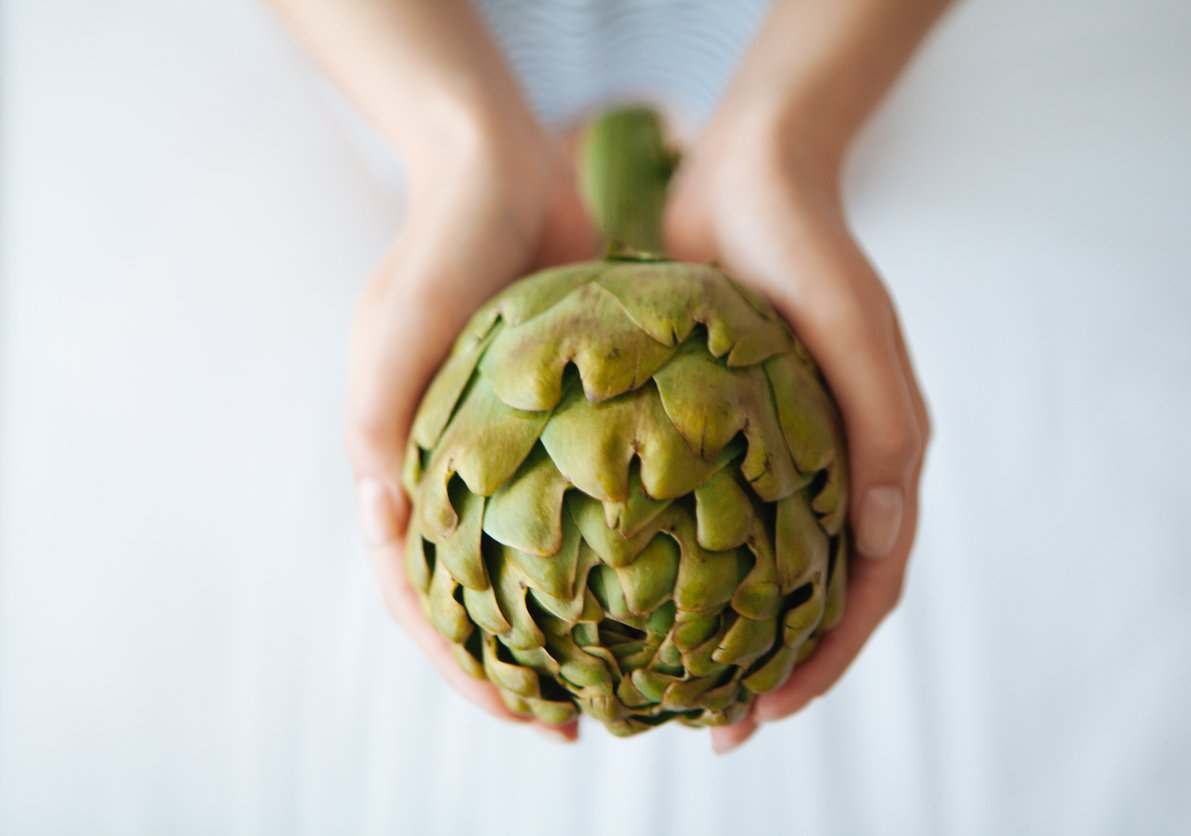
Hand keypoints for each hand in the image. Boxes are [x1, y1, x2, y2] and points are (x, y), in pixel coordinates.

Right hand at [347, 103, 594, 742]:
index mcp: (403, 467)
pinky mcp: (570, 424)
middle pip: (484, 598)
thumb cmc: (440, 247)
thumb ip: (381, 418)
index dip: (461, 666)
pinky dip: (623, 549)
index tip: (519, 718)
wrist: (499, 170)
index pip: (420, 595)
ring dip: (579, 625)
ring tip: (635, 677)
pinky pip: (598, 501)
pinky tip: (675, 581)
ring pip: (544, 563)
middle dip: (525, 670)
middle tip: (586, 725)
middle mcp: (459, 473)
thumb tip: (384, 522)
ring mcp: (516, 453)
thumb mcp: (397, 328)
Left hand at [665, 104, 930, 753]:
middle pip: (812, 600)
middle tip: (717, 730)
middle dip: (776, 672)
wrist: (748, 177)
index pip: (866, 588)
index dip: (827, 658)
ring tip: (676, 690)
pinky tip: (637, 599)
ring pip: (758, 572)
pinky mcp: (719, 435)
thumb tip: (879, 541)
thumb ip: (883, 428)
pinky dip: (687, 571)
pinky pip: (708, 518)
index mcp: (875, 461)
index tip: (770, 711)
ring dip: (730, 638)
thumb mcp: (855, 331)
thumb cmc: (808, 250)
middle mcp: (828, 472)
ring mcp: (774, 458)